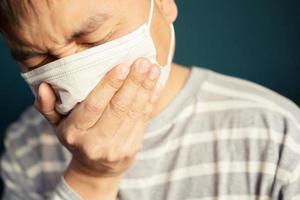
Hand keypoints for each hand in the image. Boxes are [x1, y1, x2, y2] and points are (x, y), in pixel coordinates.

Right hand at [35, 58, 162, 198]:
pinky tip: (157, 84)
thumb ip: (48, 106)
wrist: (95, 169)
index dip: (109, 86)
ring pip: (134, 113)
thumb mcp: (57, 124)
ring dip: (145, 88)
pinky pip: (144, 121)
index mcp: (74, 133)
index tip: (122, 66)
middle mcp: (95, 142)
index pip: (93, 106)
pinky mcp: (131, 149)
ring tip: (154, 68)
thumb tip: (43, 86)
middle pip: (118, 108)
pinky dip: (151, 100)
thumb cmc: (76, 139)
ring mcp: (116, 148)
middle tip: (143, 62)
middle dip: (133, 83)